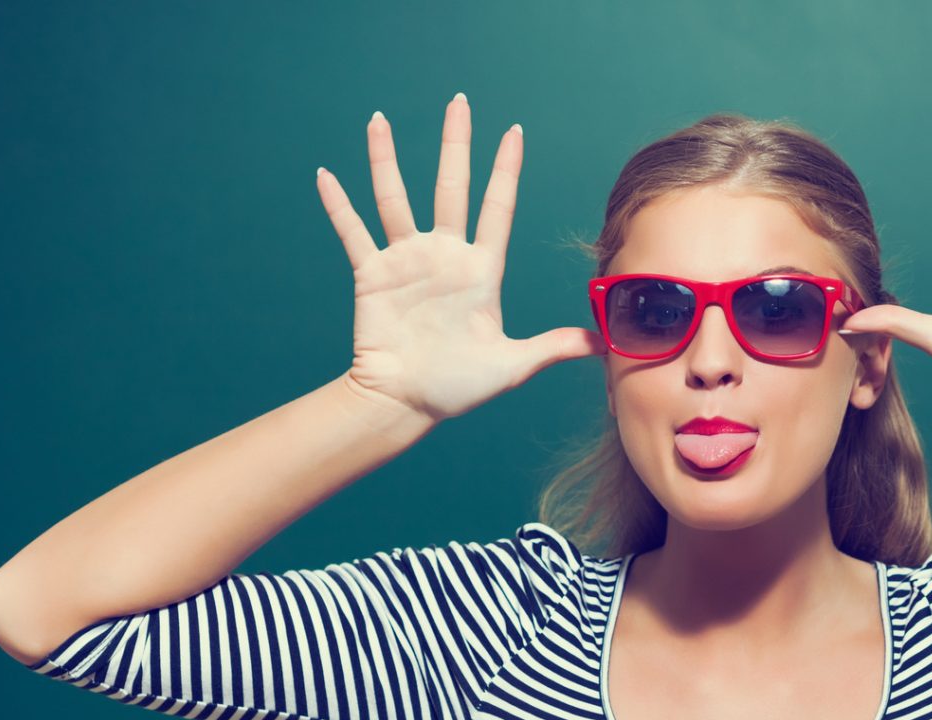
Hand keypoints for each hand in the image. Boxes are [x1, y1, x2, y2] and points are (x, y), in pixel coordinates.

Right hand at [315, 94, 606, 423]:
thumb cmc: (459, 387)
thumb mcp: (514, 365)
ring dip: (386, 160)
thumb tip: (605, 344)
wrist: (406, 404)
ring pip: (395, 198)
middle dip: (456, 145)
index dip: (505, 171)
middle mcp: (444, 256)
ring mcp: (406, 262)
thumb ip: (555, 347)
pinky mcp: (371, 275)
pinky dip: (338, 205)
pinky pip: (353, 232)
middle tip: (460, 102)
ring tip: (378, 120)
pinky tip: (325, 176)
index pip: (496, 208)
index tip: (514, 133)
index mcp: (480, 270)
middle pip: (451, 187)